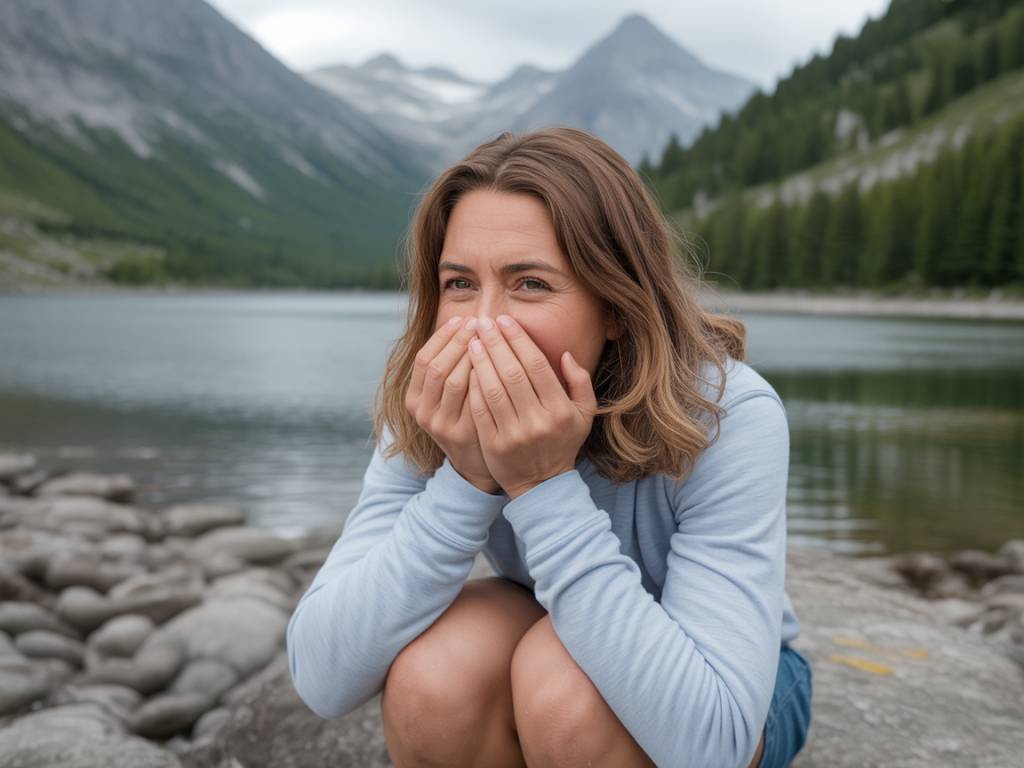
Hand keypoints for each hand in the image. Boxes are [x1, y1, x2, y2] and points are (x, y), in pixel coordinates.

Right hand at [405, 316, 500, 493]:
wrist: (476, 460)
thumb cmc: (465, 416)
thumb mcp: (447, 395)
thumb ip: (450, 365)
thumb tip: (464, 319)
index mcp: (413, 397)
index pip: (423, 358)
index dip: (442, 337)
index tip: (462, 319)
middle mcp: (422, 412)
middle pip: (436, 368)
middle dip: (457, 342)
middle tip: (478, 322)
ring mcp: (441, 425)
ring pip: (453, 381)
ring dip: (471, 356)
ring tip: (488, 337)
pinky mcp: (463, 434)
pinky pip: (473, 399)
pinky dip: (483, 378)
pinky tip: (499, 363)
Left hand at [466, 315, 596, 499]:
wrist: (542, 485)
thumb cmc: (562, 442)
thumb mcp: (584, 414)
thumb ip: (581, 382)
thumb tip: (566, 354)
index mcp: (560, 410)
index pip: (536, 366)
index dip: (518, 340)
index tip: (504, 321)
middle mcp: (538, 422)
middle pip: (512, 373)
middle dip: (496, 343)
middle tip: (483, 322)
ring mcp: (514, 435)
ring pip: (493, 389)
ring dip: (480, 361)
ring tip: (472, 340)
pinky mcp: (494, 445)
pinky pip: (480, 409)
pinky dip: (473, 386)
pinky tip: (467, 367)